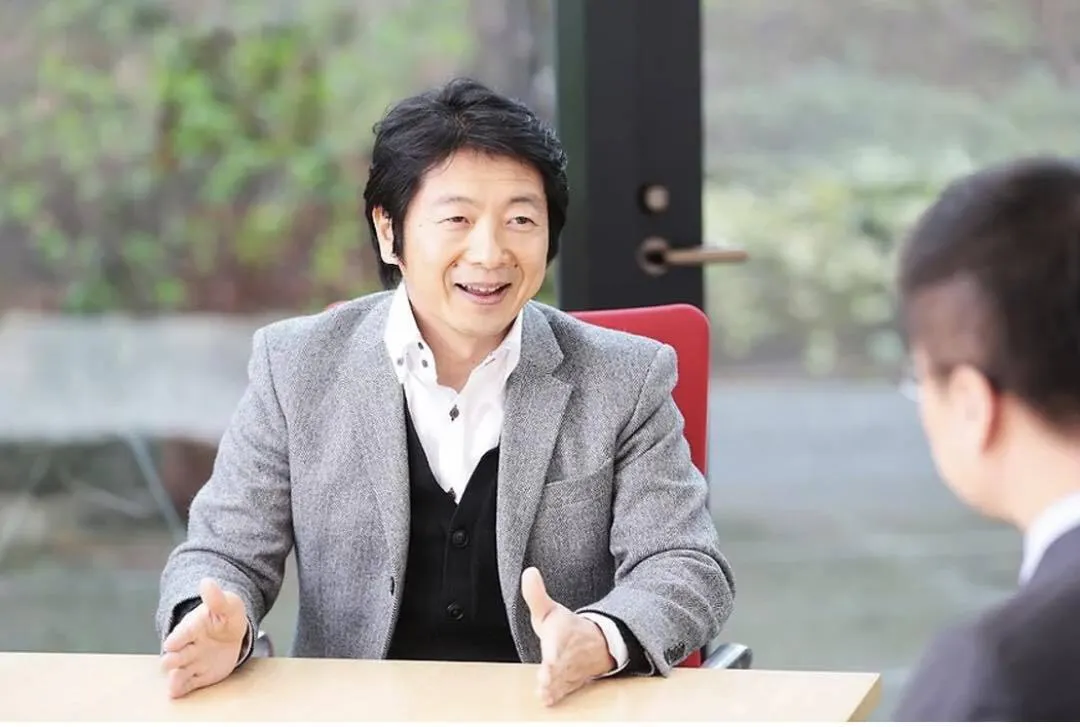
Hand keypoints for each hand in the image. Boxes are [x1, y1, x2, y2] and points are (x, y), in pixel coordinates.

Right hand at [160, 578, 248, 697]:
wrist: (231, 635)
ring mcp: (191, 662)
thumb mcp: (226, 605)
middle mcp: (187, 647)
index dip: (177, 638)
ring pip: (178, 672)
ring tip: (172, 685)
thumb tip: (207, 581)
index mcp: (192, 627)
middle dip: (172, 658)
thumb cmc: (225, 617)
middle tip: (171, 661)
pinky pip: (187, 684)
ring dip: (174, 677)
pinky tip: (175, 694)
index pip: (182, 633)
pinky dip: (181, 689)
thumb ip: (216, 598)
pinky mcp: (197, 676)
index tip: (170, 644)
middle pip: (175, 655)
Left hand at [521, 567, 614, 705]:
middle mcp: (567, 654)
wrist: (597, 643)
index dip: (554, 651)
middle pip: (561, 664)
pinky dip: (558, 695)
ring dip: (555, 686)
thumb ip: (536, 595)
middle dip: (554, 672)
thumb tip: (528, 572)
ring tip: (544, 693)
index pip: (558, 642)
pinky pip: (567, 689)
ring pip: (564, 679)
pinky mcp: (572, 682)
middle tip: (545, 679)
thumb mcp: (551, 610)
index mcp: (562, 634)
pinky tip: (548, 700)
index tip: (549, 659)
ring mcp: (571, 669)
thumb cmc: (568, 628)